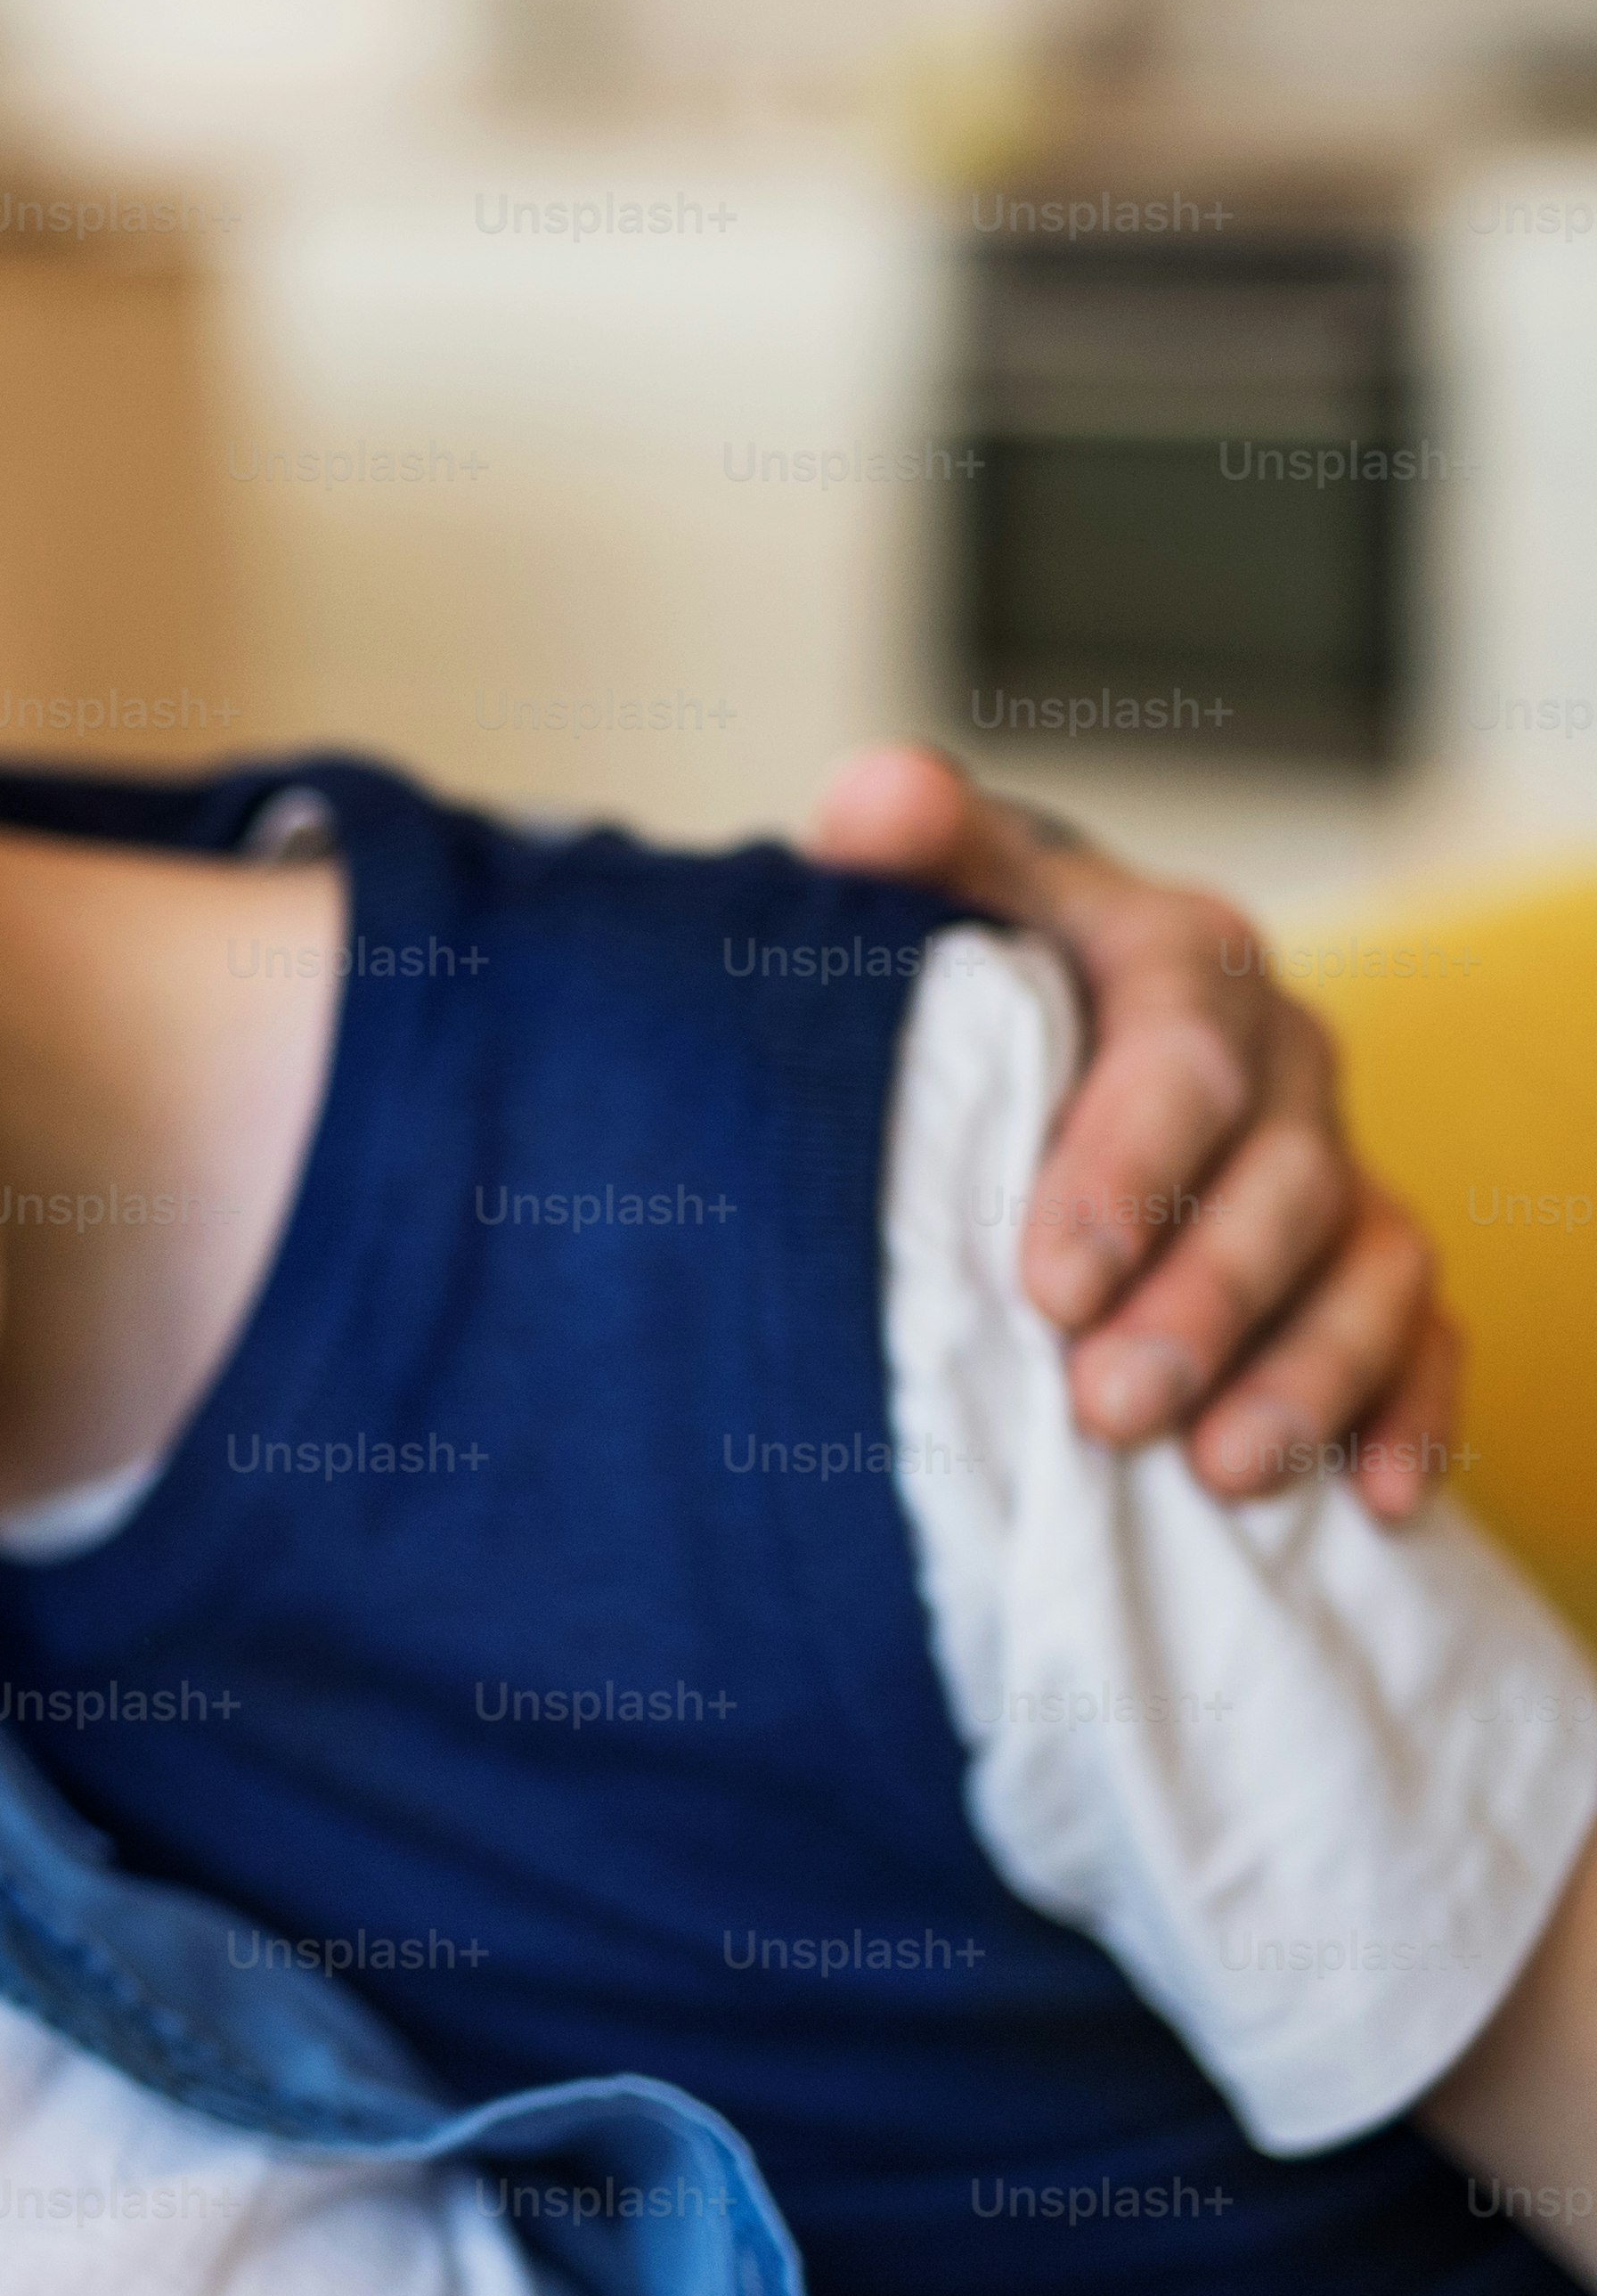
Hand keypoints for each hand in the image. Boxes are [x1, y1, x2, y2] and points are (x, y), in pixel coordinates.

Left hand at [804, 743, 1455, 1517]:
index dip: (1124, 1172)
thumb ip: (913, 852)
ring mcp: (1337, 1153)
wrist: (1039, 1018)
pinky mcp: (1370, 1250)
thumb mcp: (941, 900)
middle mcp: (1281, 1052)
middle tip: (1110, 1408)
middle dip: (1203, 1305)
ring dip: (1304, 1377)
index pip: (1175, 1058)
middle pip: (1278, 1181)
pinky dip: (1410, 1410)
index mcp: (1179, 956)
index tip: (1049, 1285)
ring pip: (1367, 1265)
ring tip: (1220, 1477)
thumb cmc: (971, 971)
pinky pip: (1425, 1330)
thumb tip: (869, 798)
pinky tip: (1376, 1497)